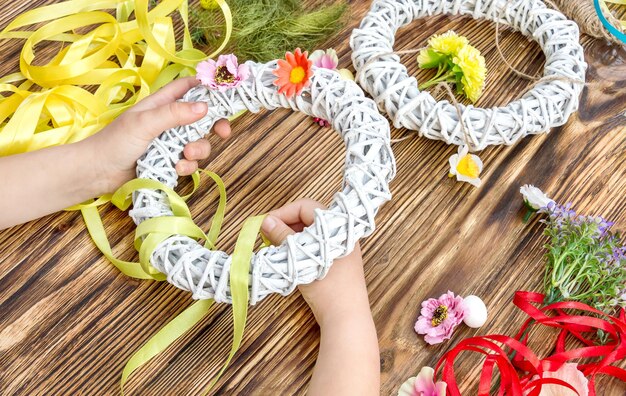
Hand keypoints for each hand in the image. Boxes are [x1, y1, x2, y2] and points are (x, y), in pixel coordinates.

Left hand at [84, 77, 230, 193]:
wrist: (98, 173)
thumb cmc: (115, 142)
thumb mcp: (144, 122)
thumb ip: (174, 114)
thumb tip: (205, 107)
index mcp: (162, 103)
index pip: (189, 88)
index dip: (208, 88)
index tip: (226, 95)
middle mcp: (169, 121)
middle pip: (202, 118)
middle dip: (214, 125)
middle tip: (223, 132)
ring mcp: (170, 143)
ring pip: (199, 143)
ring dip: (198, 150)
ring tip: (184, 156)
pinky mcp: (170, 162)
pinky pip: (189, 163)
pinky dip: (187, 166)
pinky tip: (176, 169)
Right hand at [260, 199, 379, 394]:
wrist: (346, 317)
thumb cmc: (327, 286)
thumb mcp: (300, 259)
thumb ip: (283, 237)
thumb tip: (266, 221)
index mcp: (337, 227)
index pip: (306, 207)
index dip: (283, 213)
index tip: (265, 225)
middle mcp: (341, 233)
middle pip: (309, 218)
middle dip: (285, 224)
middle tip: (267, 236)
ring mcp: (340, 247)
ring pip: (311, 232)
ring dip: (291, 237)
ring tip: (275, 247)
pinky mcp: (336, 261)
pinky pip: (315, 245)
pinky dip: (300, 247)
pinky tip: (288, 257)